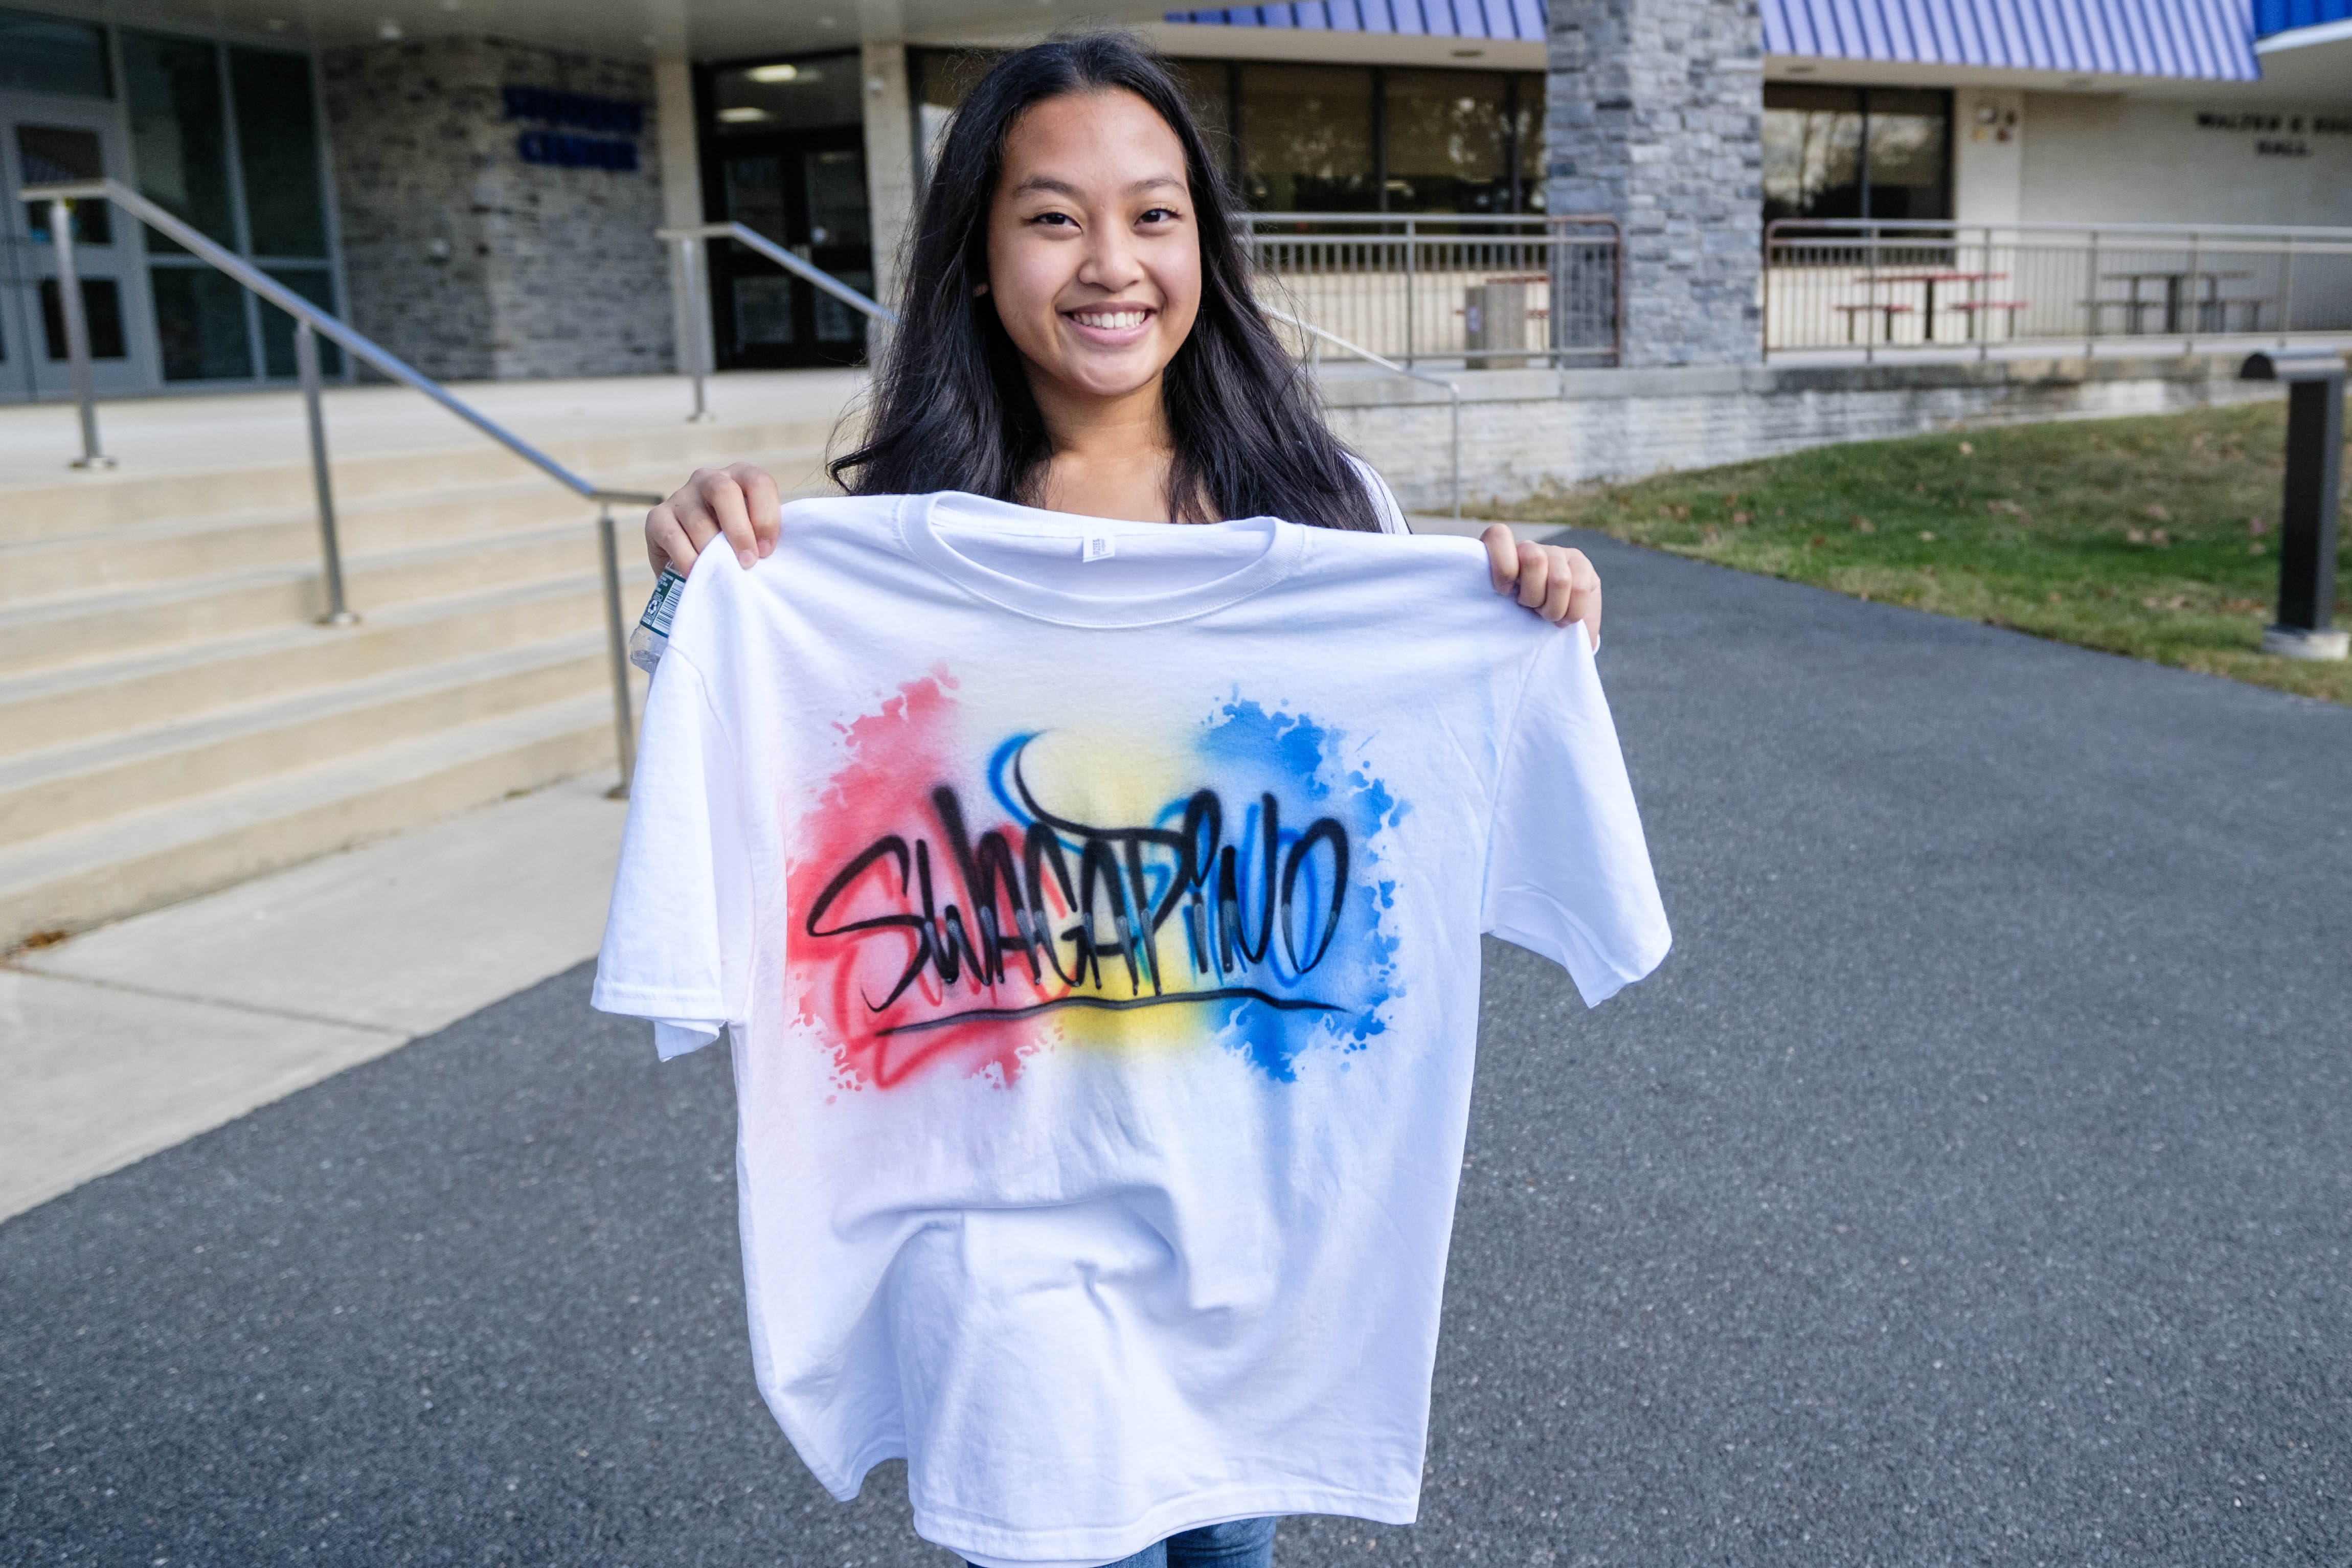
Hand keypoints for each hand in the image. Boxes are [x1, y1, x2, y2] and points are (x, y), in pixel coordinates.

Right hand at [645, 462, 780, 574]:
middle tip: (747, 563)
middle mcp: (709, 479)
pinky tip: (696, 574)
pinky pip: (673, 536)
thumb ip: (763, 536)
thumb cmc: (734, 548)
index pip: (759, 483)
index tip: (766, 551)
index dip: (766, 517)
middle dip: (739, 531)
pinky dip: (687, 559)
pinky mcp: (657, 517)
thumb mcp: (754, 536)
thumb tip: (768, 553)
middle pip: (724, 492)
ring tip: (722, 573)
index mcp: (740, 477)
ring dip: (713, 551)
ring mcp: (681, 496)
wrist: (694, 563)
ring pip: (699, 520)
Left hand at [1481, 525, 1600, 649]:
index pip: (1499, 535)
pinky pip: (1580, 589)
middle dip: (1533, 596)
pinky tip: (1567, 616)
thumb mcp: (1499, 614)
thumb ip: (1488, 599)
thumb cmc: (1518, 626)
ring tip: (1548, 616)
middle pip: (1534, 559)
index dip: (1503, 566)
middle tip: (1532, 609)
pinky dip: (1572, 612)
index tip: (1505, 592)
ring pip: (1559, 579)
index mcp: (1501, 556)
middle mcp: (1529, 548)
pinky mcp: (1582, 564)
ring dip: (1553, 609)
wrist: (1553, 640)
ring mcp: (1558, 553)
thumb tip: (1484, 601)